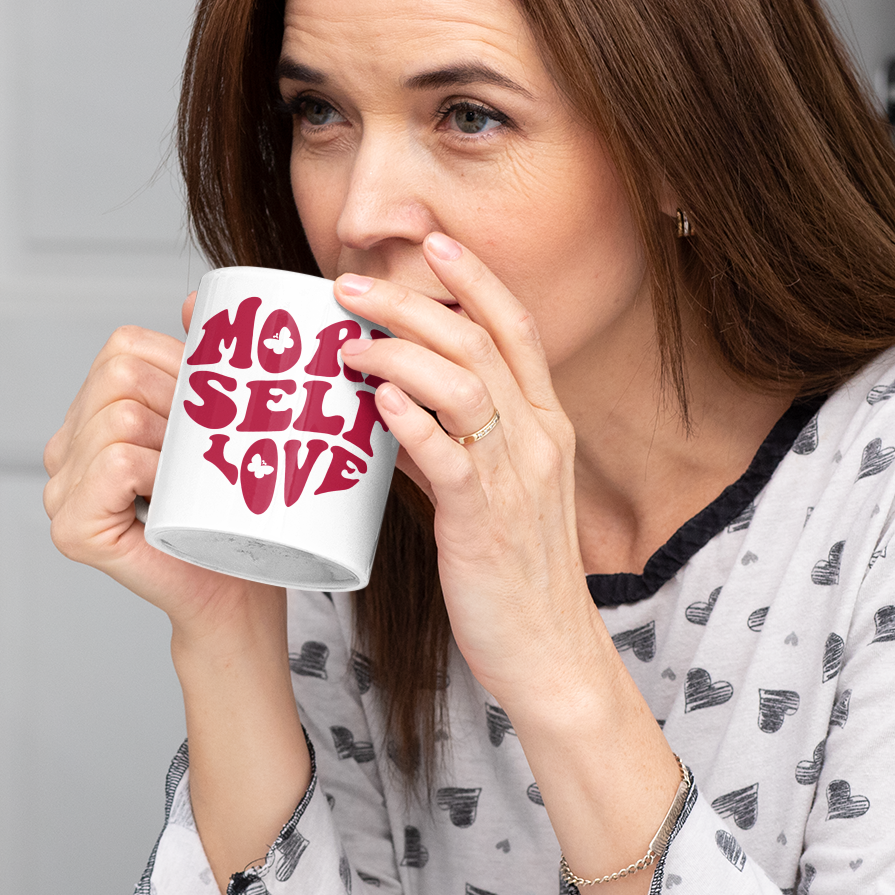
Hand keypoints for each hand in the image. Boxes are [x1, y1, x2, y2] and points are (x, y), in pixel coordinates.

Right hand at [43, 293, 282, 637]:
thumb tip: (198, 299)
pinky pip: (116, 462)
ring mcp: (60, 490)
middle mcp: (64, 450)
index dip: (179, 370)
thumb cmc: (231, 514)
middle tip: (204, 455)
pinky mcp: (72, 527)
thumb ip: (202, 361)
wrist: (238, 591)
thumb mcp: (218, 424)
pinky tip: (170, 500)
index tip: (210, 415)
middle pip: (120, 378)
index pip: (124, 349)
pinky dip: (155, 474)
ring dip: (173, 447)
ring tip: (188, 483)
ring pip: (121, 417)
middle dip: (178, 408)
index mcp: (90, 417)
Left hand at [333, 235, 615, 723]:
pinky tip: (375, 399)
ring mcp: (515, 480)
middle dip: (410, 303)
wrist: (549, 652)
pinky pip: (448, 458)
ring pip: (463, 385)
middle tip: (348, 287)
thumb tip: (394, 402)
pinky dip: (410, 421)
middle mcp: (538, 441)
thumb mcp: (495, 493)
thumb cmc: (514, 575)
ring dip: (398, 352)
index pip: (516, 329)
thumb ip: (452, 444)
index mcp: (547, 426)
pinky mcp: (484, 523)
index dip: (476, 279)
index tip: (433, 242)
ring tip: (344, 344)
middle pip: (477, 342)